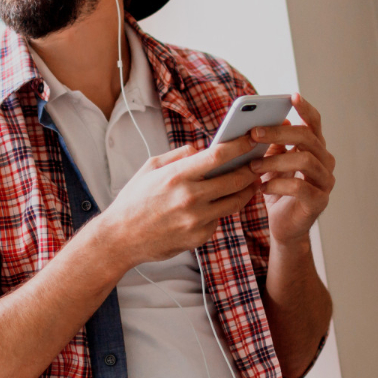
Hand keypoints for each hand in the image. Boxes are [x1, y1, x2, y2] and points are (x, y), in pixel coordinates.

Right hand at [92, 140, 260, 269]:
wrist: (120, 238)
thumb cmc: (134, 200)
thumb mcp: (150, 168)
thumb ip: (178, 155)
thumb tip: (201, 148)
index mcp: (177, 175)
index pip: (218, 155)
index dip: (240, 144)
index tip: (251, 138)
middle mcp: (190, 197)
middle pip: (235, 179)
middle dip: (251, 169)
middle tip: (258, 163)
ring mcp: (196, 220)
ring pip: (235, 202)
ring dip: (246, 191)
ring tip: (250, 183)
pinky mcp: (199, 237)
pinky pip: (219, 219)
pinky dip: (221, 210)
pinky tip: (220, 204)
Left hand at [248, 93, 335, 246]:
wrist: (284, 227)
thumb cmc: (277, 191)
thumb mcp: (271, 164)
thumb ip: (271, 145)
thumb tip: (261, 124)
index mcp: (315, 149)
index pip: (314, 124)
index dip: (306, 109)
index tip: (292, 96)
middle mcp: (325, 162)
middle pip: (307, 138)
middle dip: (278, 132)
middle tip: (253, 133)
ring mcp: (325, 182)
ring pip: (304, 160)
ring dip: (274, 160)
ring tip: (252, 165)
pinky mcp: (319, 201)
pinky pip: (300, 187)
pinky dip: (277, 185)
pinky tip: (261, 187)